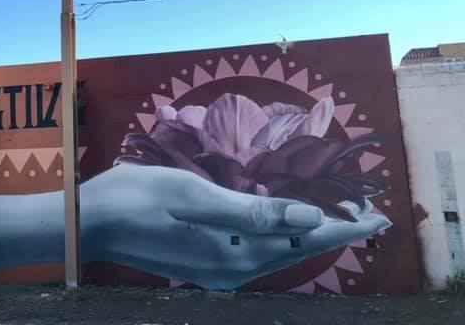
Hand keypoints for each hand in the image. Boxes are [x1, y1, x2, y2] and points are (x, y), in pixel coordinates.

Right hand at [82, 163, 389, 289]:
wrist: (91, 223)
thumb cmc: (137, 198)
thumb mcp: (194, 197)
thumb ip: (252, 210)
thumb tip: (310, 219)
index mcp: (235, 252)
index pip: (304, 241)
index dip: (343, 227)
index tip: (378, 217)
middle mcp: (233, 270)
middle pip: (297, 252)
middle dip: (333, 232)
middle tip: (368, 215)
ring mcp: (218, 271)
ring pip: (279, 255)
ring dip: (309, 238)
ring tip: (337, 219)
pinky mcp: (205, 265)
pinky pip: (257, 254)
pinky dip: (281, 240)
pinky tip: (284, 227)